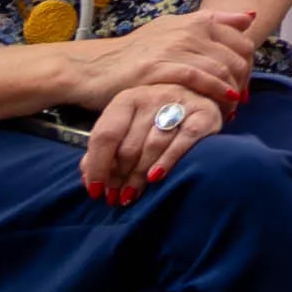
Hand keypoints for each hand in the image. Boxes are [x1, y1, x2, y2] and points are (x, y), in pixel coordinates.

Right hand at [66, 9, 260, 115]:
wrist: (95, 68)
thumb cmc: (136, 53)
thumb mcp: (174, 29)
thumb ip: (212, 22)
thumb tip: (249, 17)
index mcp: (197, 21)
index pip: (242, 42)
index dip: (248, 68)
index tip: (244, 87)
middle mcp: (190, 31)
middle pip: (236, 57)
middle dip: (243, 83)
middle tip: (239, 103)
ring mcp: (175, 48)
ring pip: (221, 69)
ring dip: (231, 93)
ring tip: (229, 111)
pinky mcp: (160, 67)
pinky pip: (199, 79)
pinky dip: (214, 94)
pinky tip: (218, 107)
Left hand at [82, 82, 220, 206]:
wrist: (201, 95)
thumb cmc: (155, 119)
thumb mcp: (126, 127)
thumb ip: (105, 149)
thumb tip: (87, 175)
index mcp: (127, 99)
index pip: (105, 135)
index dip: (97, 166)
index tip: (95, 190)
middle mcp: (152, 97)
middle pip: (129, 146)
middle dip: (119, 177)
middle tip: (116, 197)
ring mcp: (180, 102)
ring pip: (153, 146)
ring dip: (139, 176)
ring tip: (131, 195)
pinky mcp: (204, 113)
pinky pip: (184, 141)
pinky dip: (168, 161)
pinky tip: (155, 178)